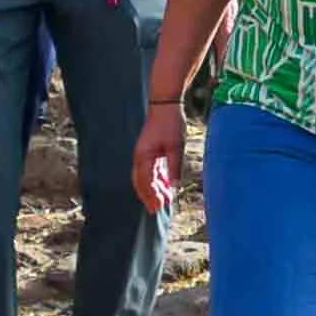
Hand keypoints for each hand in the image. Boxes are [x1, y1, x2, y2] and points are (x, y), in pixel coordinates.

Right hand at [133, 103, 183, 218]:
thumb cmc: (170, 124)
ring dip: (153, 189)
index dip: (150, 196)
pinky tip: (165, 187)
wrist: (165, 106)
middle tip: (157, 209)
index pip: (145, 182)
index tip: (157, 208)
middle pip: (141, 182)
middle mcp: (140, 157)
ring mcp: (144, 154)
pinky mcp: (150, 151)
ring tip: (164, 201)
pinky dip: (156, 180)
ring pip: (145, 178)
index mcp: (143, 157)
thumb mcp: (176, 146)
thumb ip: (174, 166)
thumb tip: (174, 186)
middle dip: (148, 196)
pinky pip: (151, 171)